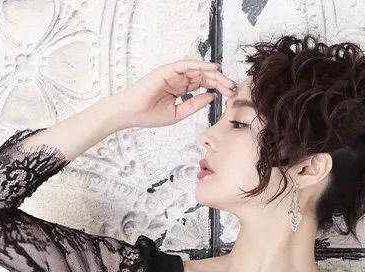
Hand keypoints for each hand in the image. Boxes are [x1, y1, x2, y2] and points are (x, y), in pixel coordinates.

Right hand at [111, 59, 237, 129]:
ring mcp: (173, 73)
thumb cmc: (149, 115)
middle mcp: (178, 79)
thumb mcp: (178, 113)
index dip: (217, 88)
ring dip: (213, 73)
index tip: (230, 94)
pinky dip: (200, 65)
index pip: (203, 85)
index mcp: (180, 89)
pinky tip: (212, 68)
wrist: (131, 113)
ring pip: (197, 69)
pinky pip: (187, 64)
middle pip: (203, 76)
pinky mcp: (167, 69)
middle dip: (219, 81)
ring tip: (226, 79)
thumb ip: (195, 104)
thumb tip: (212, 96)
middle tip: (233, 87)